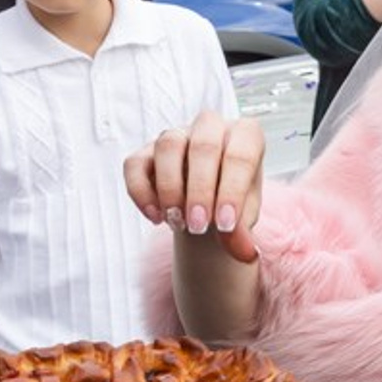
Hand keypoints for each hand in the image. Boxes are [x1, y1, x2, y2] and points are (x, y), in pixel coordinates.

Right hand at [123, 112, 263, 262]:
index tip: (225, 225)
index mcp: (245, 136)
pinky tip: (156, 219)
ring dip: (170, 188)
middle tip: (199, 227)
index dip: (232, 190)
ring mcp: (177, 135)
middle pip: (203, 144)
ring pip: (168, 145)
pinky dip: (141, 193)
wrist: (208, 211)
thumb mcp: (242, 220)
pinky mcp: (147, 152)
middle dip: (200, 190)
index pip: (240, 154)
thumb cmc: (231, 206)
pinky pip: (135, 164)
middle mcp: (211, 127)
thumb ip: (242, 234)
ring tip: (178, 224)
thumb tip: (246, 254)